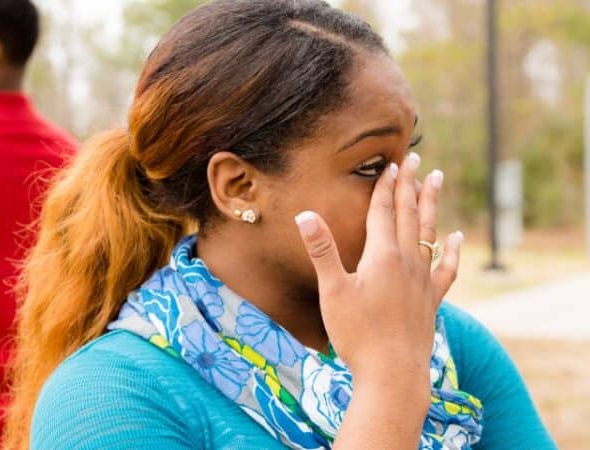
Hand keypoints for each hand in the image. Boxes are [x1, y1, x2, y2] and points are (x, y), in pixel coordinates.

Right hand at [294, 152, 462, 390]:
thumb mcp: (333, 292)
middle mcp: (407, 262)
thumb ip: (322, 251)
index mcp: (382, 257)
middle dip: (410, 185)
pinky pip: (446, 267)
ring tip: (436, 180)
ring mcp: (423, 281)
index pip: (383, 212)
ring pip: (430, 233)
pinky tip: (456, 237)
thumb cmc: (357, 334)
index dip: (385, 187)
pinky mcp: (432, 300)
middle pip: (410, 215)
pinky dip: (452, 250)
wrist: (393, 375)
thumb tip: (305, 214)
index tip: (391, 164)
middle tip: (415, 158)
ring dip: (431, 205)